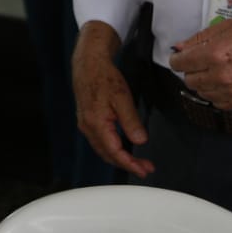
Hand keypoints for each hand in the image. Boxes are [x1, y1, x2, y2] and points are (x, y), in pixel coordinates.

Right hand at [72, 22, 153, 177]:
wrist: (88, 63)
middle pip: (108, 155)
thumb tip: (140, 141)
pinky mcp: (87, 120)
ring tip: (138, 161)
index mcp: (96, 123)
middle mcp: (88, 127)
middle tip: (145, 168)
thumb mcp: (122, 97)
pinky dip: (112, 149)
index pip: (114, 152)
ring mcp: (86, 125)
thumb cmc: (104, 76)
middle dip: (127, 164)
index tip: (143, 170)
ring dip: (120, 158)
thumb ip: (131, 121)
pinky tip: (122, 147)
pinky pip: (99, 141)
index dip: (130, 164)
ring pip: (103, 150)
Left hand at [168, 15, 231, 110]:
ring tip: (215, 71)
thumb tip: (178, 48)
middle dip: (191, 70)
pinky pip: (216, 102)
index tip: (181, 57)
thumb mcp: (225, 27)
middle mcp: (220, 76)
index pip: (180, 64)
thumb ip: (199, 39)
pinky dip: (216, 93)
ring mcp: (230, 91)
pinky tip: (224, 82)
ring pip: (201, 93)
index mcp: (214, 55)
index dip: (178, 59)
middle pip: (189, 80)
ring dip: (203, 83)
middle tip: (201, 62)